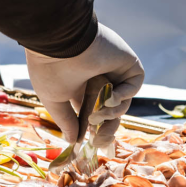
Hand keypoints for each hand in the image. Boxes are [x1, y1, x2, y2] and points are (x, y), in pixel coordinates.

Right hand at [25, 23, 144, 145]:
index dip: (92, 129)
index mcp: (79, 87)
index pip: (91, 112)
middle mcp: (96, 78)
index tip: (88, 144)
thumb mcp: (55, 101)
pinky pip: (134, 84)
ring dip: (113, 114)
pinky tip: (111, 98)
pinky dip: (125, 95)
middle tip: (100, 141)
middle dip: (106, 128)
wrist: (60, 43)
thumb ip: (67, 121)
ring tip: (100, 113)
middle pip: (109, 111)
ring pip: (122, 102)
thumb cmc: (51, 69)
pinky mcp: (127, 63)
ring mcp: (113, 70)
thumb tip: (73, 141)